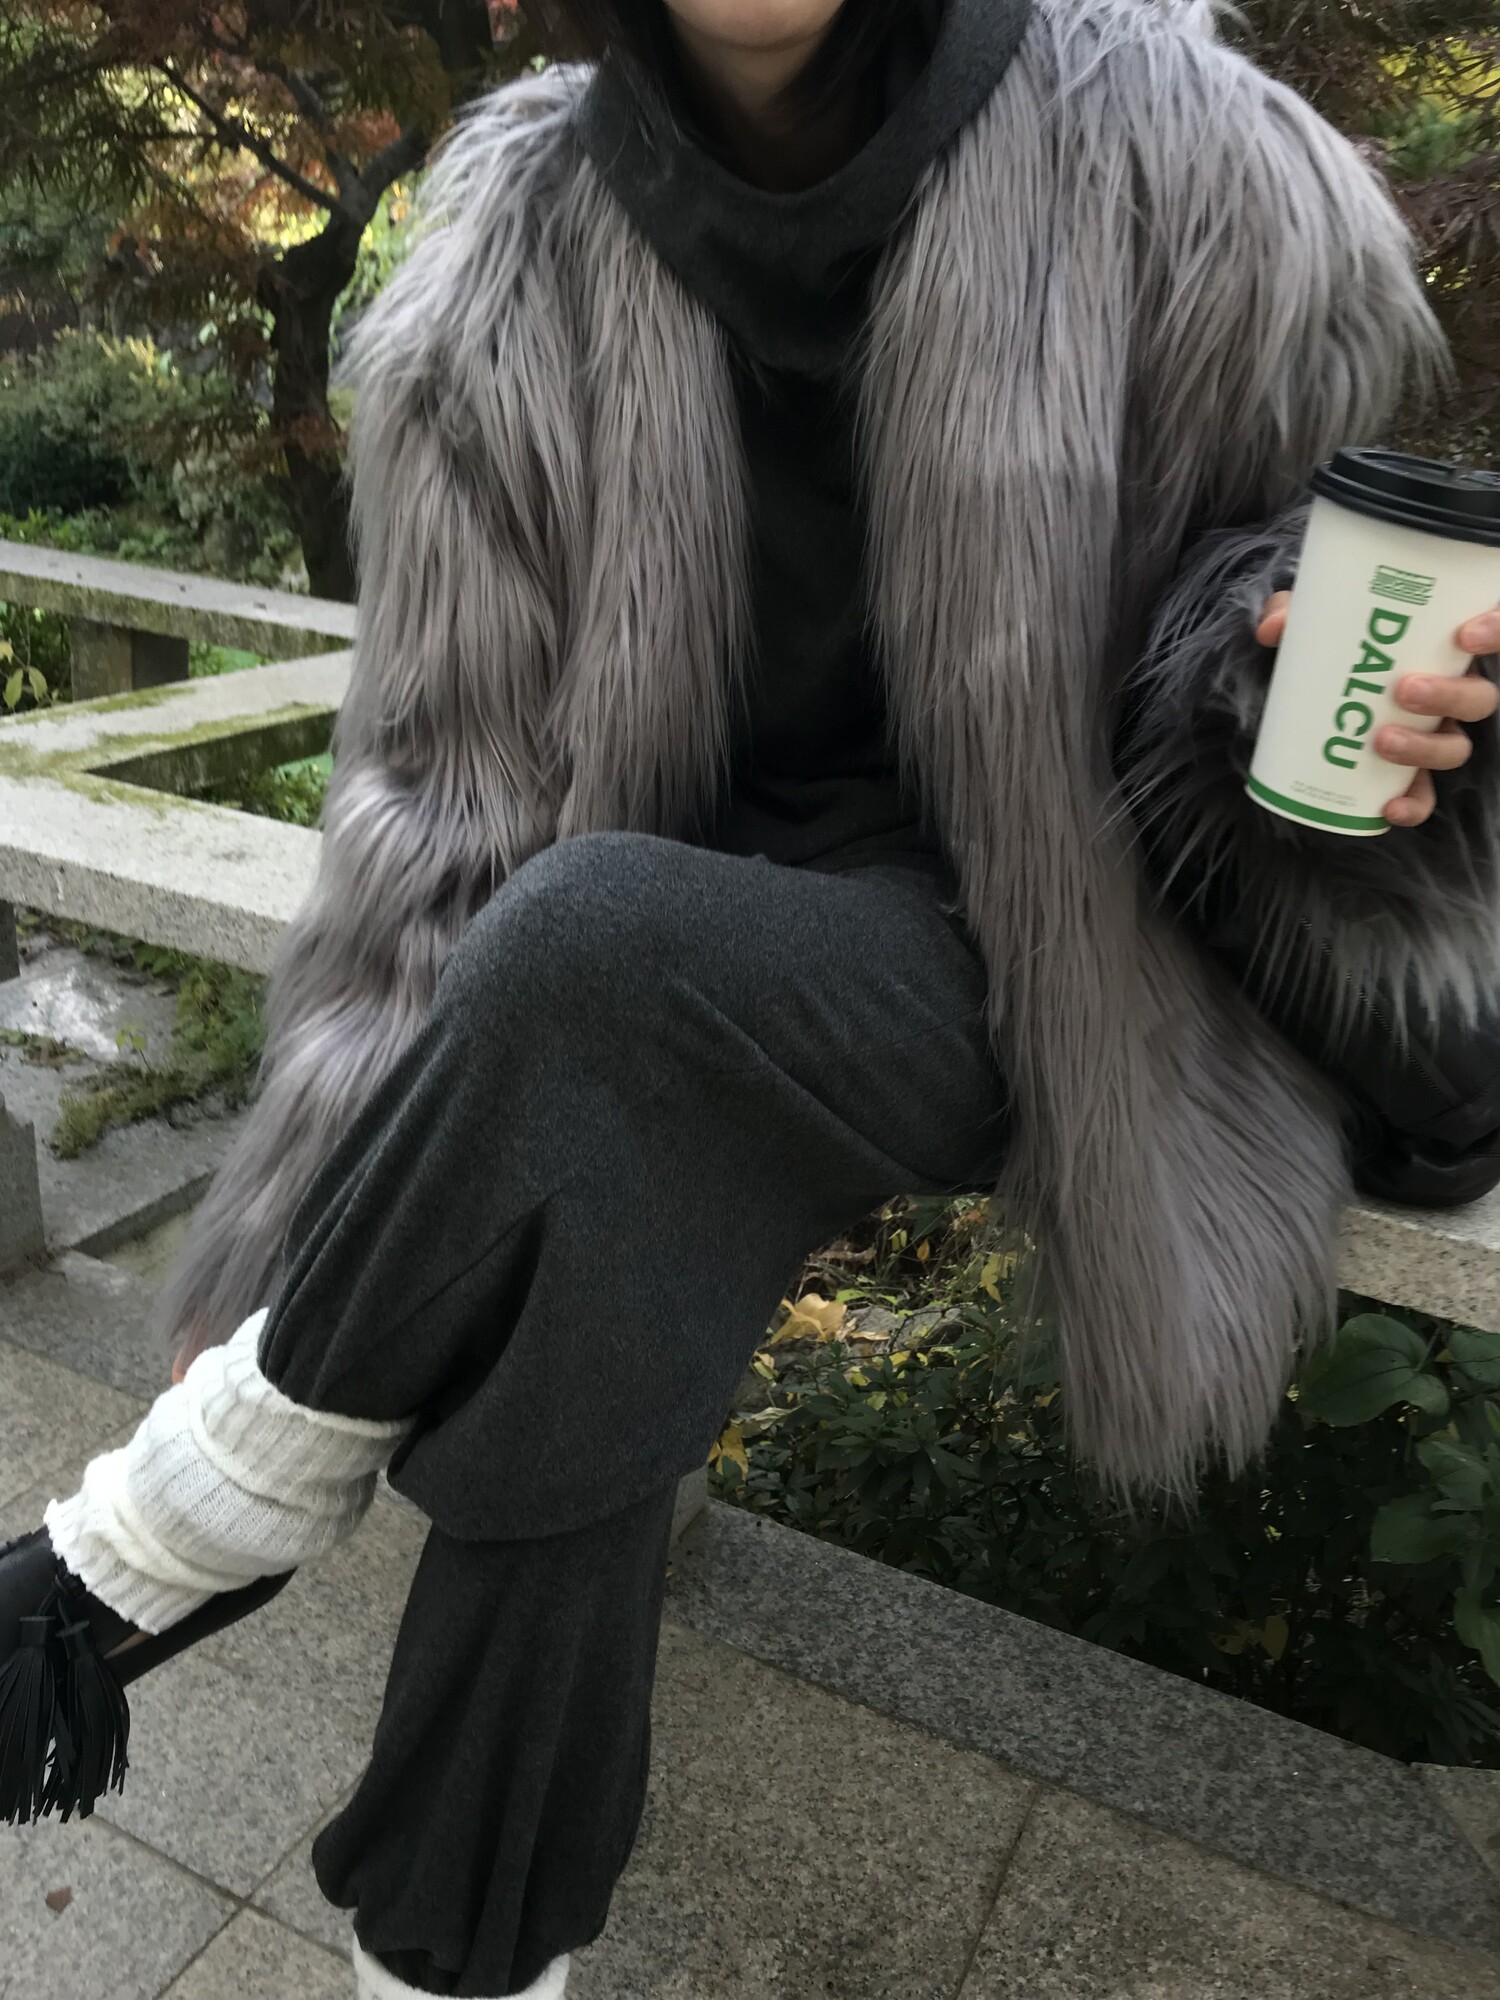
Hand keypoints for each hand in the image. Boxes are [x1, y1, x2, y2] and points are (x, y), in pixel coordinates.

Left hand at [1257, 592, 1499, 826]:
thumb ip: (1293, 613)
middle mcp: (1450, 690)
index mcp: (1442, 646)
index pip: (1494, 631)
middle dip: (1449, 695)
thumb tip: (1273, 628)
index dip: (1495, 630)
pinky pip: (1423, 794)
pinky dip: (1413, 804)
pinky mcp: (1408, 771)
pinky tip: (1388, 807)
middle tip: (1404, 690)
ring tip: (1383, 741)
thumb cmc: (1330, 643)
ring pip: (1455, 747)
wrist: (1310, 684)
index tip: (1465, 635)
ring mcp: (1433, 733)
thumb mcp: (1312, 620)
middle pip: (1479, 699)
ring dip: (1426, 748)